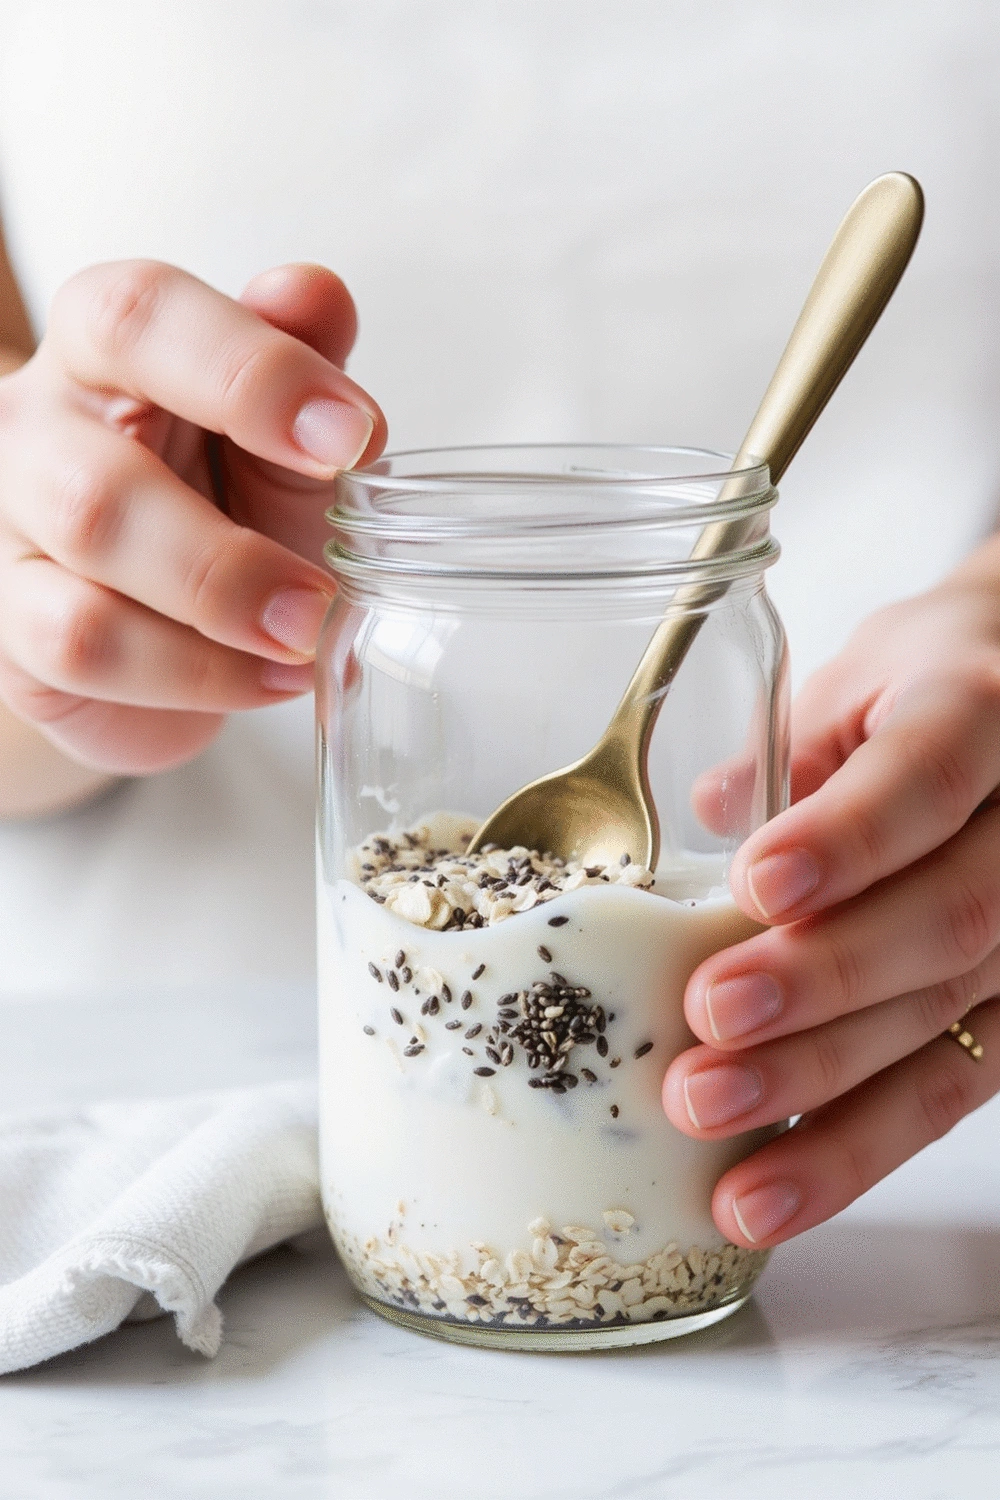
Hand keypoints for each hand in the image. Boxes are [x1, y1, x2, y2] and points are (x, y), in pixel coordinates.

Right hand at [0, 260, 384, 773]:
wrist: (183, 613)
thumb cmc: (229, 496)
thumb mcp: (284, 429)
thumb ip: (302, 355)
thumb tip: (311, 292)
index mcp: (106, 345)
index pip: (142, 317)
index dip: (250, 373)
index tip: (352, 438)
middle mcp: (36, 427)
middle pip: (98, 483)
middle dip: (226, 559)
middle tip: (320, 599)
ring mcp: (10, 529)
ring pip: (79, 585)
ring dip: (210, 619)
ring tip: (302, 644)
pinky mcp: (11, 627)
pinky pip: (84, 652)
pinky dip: (194, 673)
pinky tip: (267, 676)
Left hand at [662, 566, 999, 1247]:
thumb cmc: (928, 681)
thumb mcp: (858, 678)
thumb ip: (785, 746)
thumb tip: (708, 814)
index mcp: (984, 713)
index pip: (930, 779)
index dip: (851, 837)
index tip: (759, 882)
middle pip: (948, 918)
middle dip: (821, 984)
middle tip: (706, 1026)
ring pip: (951, 1020)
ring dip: (825, 1095)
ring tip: (711, 1133)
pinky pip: (950, 1089)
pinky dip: (855, 1147)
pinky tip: (770, 1191)